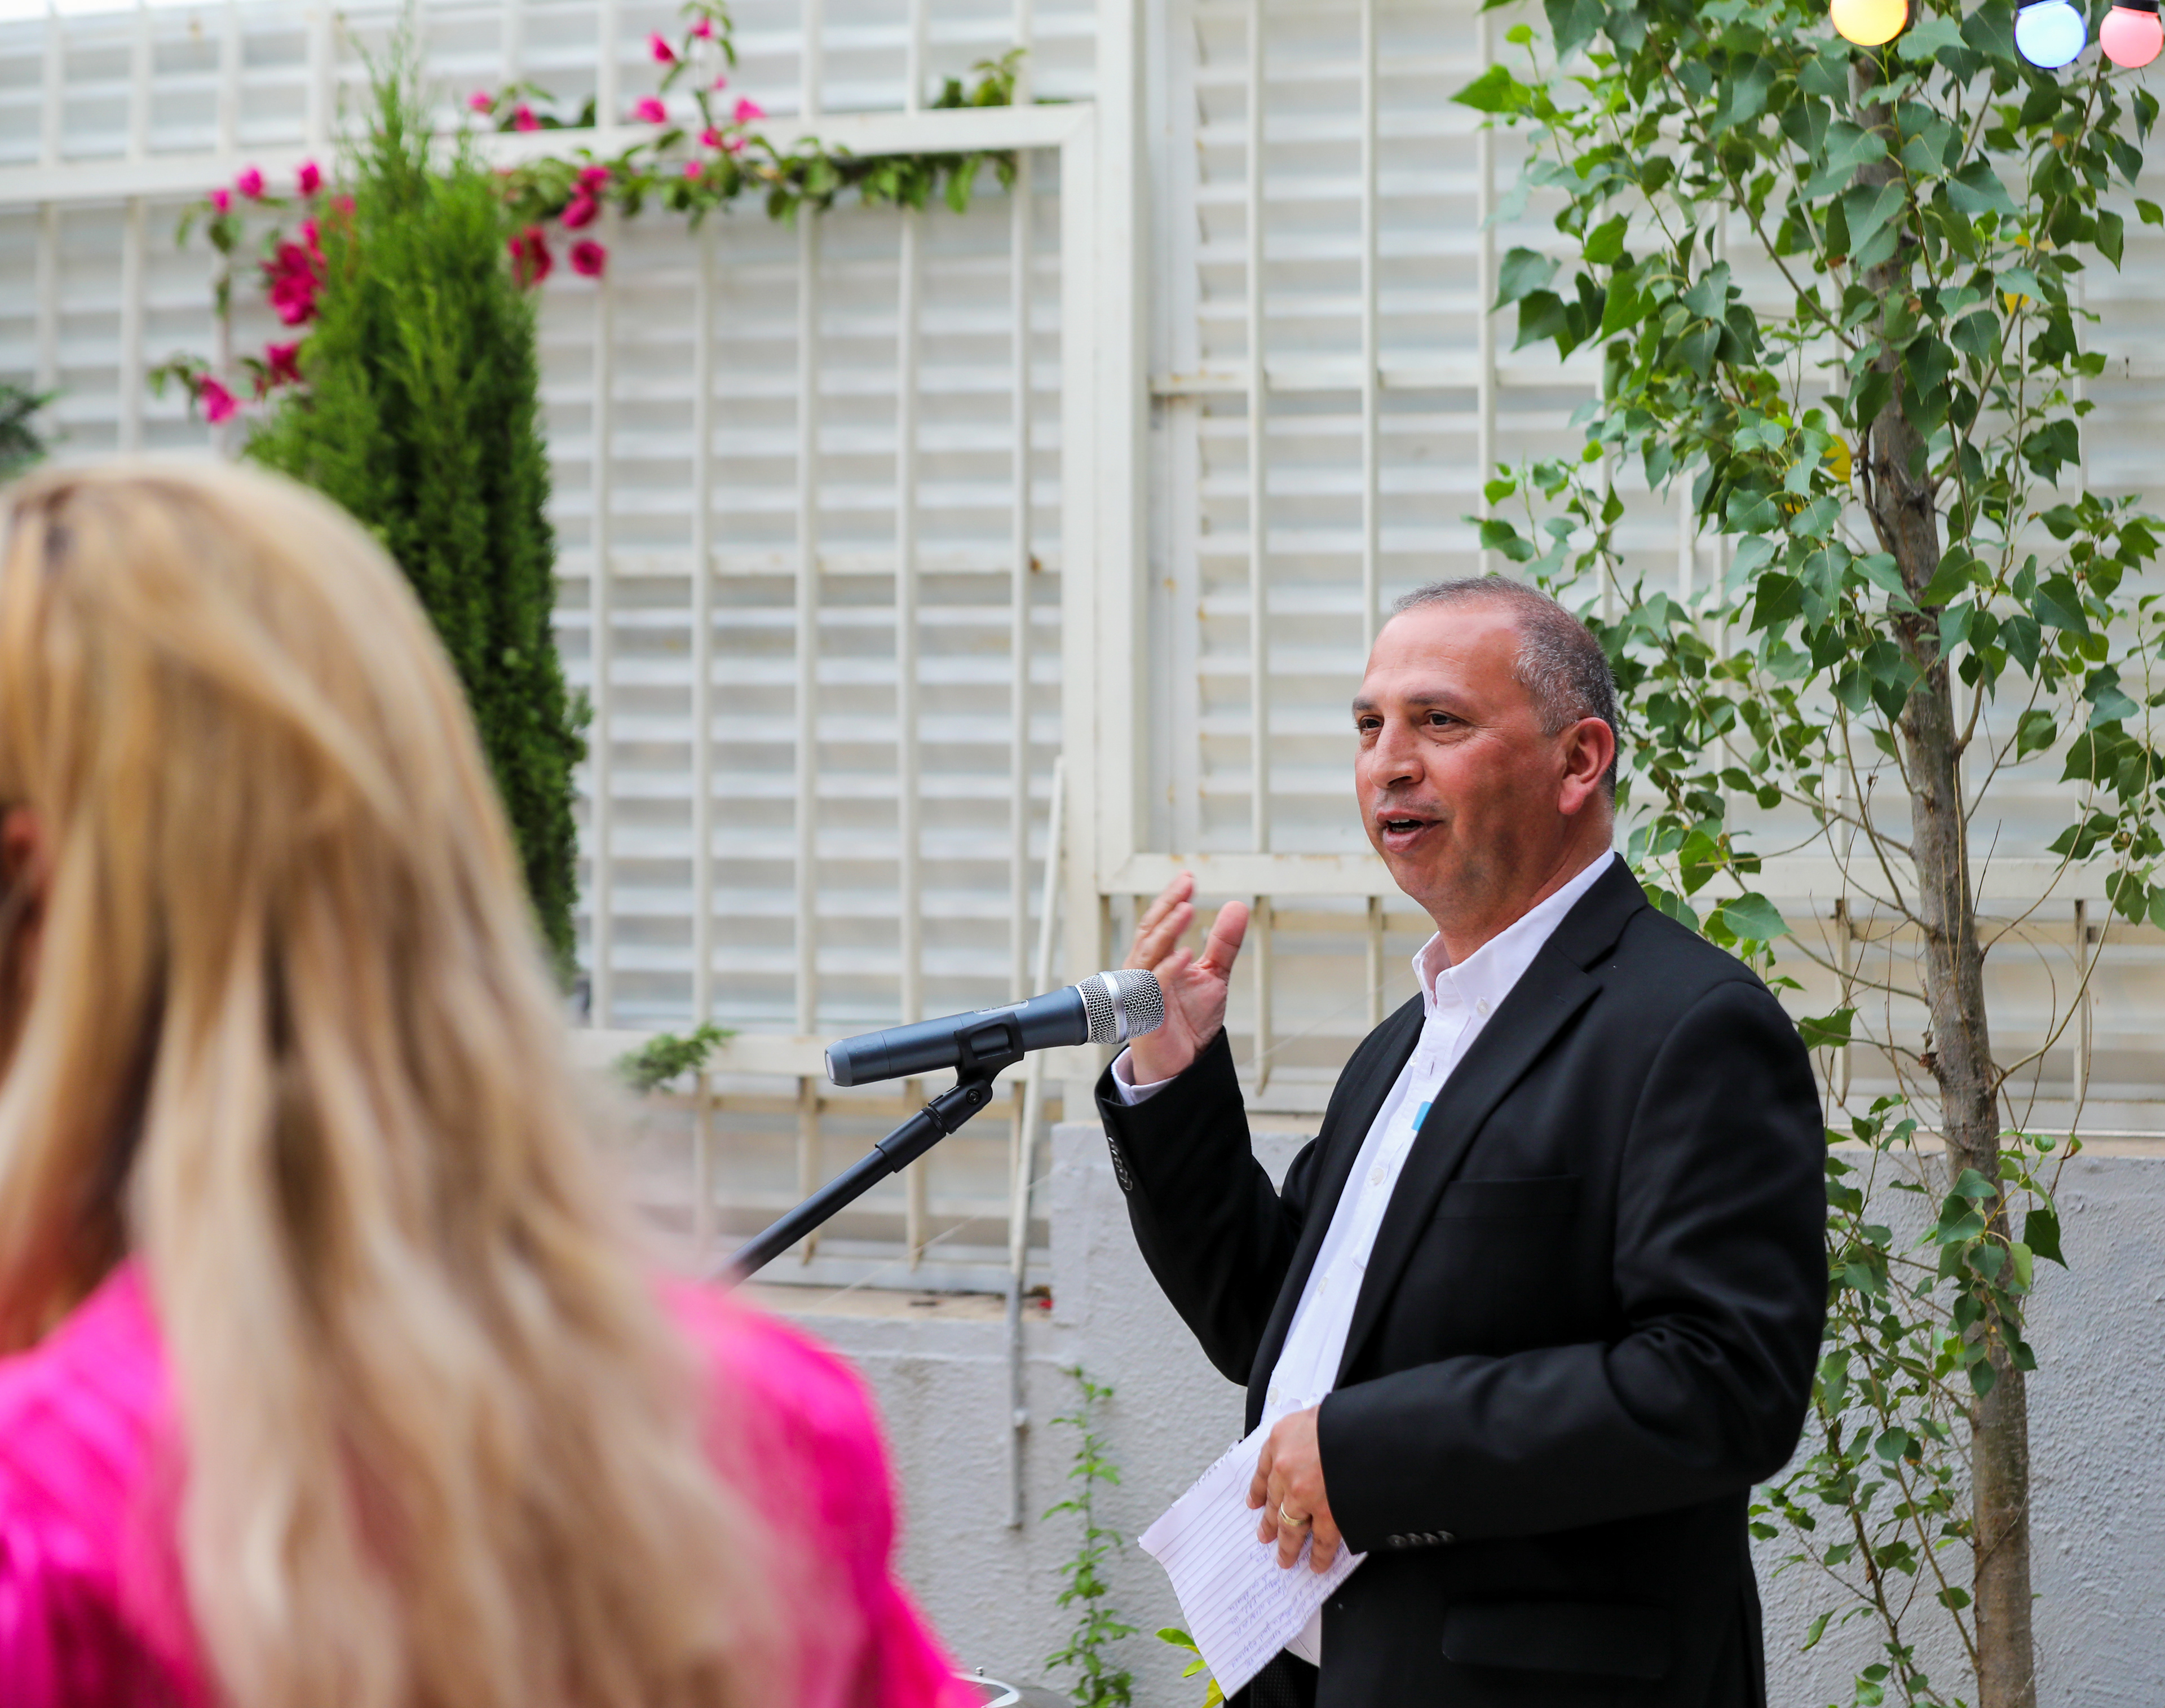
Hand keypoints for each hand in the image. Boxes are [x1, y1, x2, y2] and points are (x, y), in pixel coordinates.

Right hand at [1120, 874, 1247, 1083]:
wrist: (1183, 1063)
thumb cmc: (1189, 1020)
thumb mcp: (1214, 975)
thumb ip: (1223, 943)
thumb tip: (1237, 907)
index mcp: (1156, 959)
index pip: (1159, 922)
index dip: (1171, 899)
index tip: (1188, 878)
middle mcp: (1144, 972)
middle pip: (1150, 931)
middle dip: (1167, 907)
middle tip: (1186, 887)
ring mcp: (1142, 992)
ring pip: (1149, 954)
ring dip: (1167, 931)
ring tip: (1186, 910)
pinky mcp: (1147, 1014)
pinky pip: (1154, 987)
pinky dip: (1168, 969)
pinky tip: (1185, 954)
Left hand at [1247, 1407, 1340, 1572]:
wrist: (1365, 1425)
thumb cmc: (1344, 1416)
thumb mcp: (1312, 1416)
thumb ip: (1304, 1436)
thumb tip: (1309, 1450)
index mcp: (1280, 1440)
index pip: (1263, 1470)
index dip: (1258, 1490)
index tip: (1254, 1504)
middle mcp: (1284, 1469)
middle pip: (1273, 1502)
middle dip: (1269, 1523)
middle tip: (1265, 1537)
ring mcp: (1303, 1493)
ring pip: (1290, 1526)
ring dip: (1287, 1545)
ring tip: (1285, 1558)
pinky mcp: (1326, 1511)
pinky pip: (1320, 1539)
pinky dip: (1319, 1554)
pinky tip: (1316, 1563)